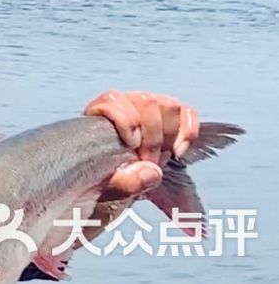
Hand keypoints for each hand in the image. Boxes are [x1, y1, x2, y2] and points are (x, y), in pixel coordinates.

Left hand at [83, 90, 198, 199]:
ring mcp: (149, 110)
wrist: (113, 187)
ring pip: (169, 106)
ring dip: (169, 138)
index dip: (126, 122)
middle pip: (148, 103)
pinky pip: (187, 113)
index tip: (132, 148)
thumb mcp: (104, 188)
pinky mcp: (171, 118)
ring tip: (157, 161)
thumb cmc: (103, 181)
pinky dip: (188, 132)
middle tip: (147, 163)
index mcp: (99, 113)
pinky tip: (178, 153)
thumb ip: (122, 182)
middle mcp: (125, 104)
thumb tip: (152, 171)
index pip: (114, 100)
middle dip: (152, 138)